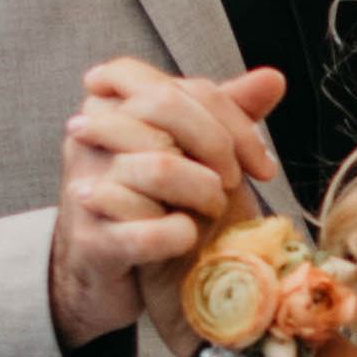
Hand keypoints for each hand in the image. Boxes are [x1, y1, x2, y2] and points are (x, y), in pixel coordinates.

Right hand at [52, 60, 284, 353]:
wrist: (111, 277)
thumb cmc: (157, 206)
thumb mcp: (192, 154)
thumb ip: (227, 114)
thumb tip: (273, 78)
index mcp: (109, 105)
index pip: (174, 85)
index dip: (230, 117)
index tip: (261, 163)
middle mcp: (87, 137)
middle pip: (164, 107)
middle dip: (218, 144)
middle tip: (235, 182)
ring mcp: (84, 187)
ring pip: (160, 166)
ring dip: (205, 191)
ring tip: (213, 210)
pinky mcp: (91, 241)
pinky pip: (147, 230)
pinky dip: (181, 235)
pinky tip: (188, 238)